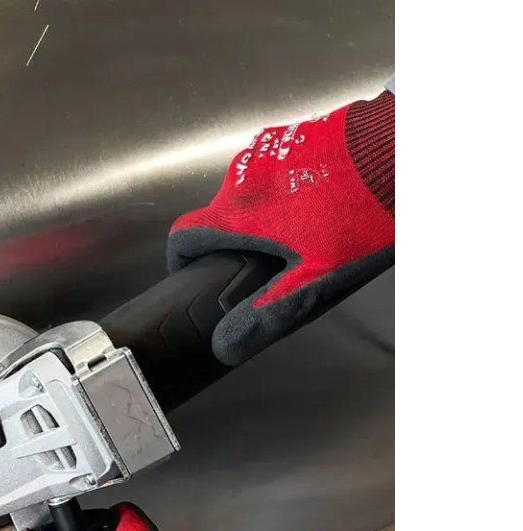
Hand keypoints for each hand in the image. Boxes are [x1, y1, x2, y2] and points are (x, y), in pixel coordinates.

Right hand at [167, 90, 393, 365]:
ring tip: (302, 227)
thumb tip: (228, 344)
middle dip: (234, 238)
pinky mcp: (291, 133)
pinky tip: (318, 195)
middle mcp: (242, 175)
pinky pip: (272, 165)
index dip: (180, 259)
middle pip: (218, 214)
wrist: (403, 150)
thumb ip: (268, 312)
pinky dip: (283, 183)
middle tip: (269, 259)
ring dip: (260, 209)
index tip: (190, 271)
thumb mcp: (316, 278)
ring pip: (246, 188)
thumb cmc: (363, 213)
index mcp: (238, 212)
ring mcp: (266, 149)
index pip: (183, 236)